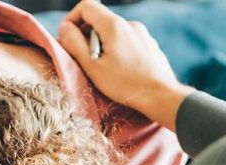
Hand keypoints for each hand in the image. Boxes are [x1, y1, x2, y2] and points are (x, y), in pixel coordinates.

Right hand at [57, 0, 194, 128]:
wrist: (161, 96)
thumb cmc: (125, 84)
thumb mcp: (92, 66)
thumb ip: (74, 44)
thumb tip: (64, 28)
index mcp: (114, 25)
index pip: (86, 6)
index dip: (72, 19)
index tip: (68, 38)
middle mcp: (130, 24)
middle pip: (100, 20)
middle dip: (86, 35)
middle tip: (83, 58)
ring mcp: (143, 34)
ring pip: (114, 32)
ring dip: (103, 45)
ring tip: (104, 68)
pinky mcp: (150, 45)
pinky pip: (128, 41)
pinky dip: (119, 50)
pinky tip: (121, 70)